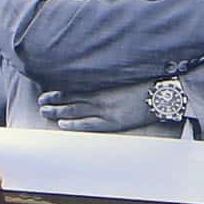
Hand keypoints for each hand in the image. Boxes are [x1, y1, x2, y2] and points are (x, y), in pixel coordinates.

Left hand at [37, 83, 160, 133]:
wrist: (164, 94)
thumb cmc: (146, 85)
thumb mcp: (124, 79)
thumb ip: (107, 81)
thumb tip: (93, 82)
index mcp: (103, 86)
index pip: (74, 89)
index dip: (58, 92)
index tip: (45, 93)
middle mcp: (101, 97)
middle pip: (70, 100)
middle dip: (53, 102)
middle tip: (40, 104)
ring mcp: (106, 110)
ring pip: (76, 111)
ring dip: (58, 112)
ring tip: (45, 112)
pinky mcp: (113, 122)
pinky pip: (90, 124)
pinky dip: (75, 124)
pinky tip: (63, 124)